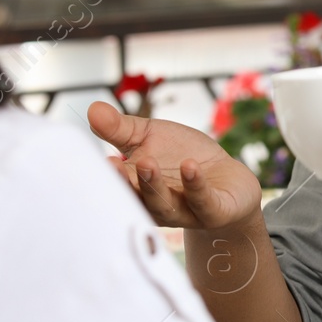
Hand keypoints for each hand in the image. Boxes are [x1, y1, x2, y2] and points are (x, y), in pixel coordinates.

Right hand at [87, 101, 261, 230]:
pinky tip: (190, 165)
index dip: (105, 176)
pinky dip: (194, 185)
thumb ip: (121, 128)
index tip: (93, 159)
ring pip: (165, 205)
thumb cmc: (183, 157)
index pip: (116, 186)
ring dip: (154, 185)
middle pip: (136, 199)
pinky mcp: (215, 212)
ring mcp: (185, 212)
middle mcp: (156, 206)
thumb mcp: (151, 137)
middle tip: (112, 163)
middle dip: (124, 183)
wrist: (229, 182)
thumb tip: (92, 109)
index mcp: (136, 191)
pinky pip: (203, 202)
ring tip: (146, 161)